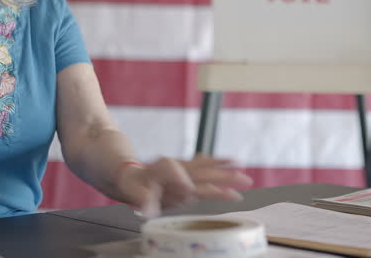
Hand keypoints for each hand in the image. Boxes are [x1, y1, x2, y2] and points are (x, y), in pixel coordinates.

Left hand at [116, 154, 252, 217]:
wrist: (130, 173)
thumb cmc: (133, 183)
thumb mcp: (133, 191)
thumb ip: (143, 199)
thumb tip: (149, 209)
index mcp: (163, 170)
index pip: (177, 171)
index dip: (183, 181)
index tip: (189, 191)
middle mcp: (176, 167)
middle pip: (201, 169)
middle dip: (221, 174)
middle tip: (241, 178)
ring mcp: (182, 168)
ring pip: (205, 166)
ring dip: (223, 166)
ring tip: (240, 166)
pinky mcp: (185, 170)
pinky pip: (202, 165)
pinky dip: (214, 162)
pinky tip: (228, 161)